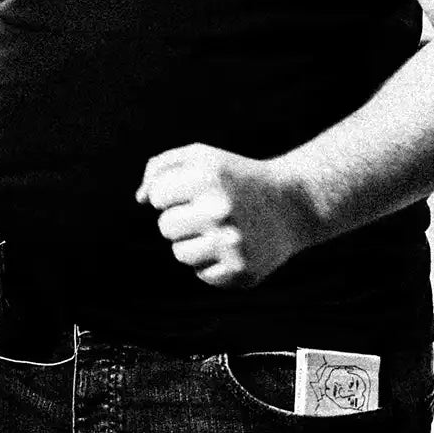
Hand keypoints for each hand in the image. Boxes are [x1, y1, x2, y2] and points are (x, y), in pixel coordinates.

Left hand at [136, 144, 316, 288]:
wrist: (293, 204)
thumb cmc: (236, 178)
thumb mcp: (201, 158)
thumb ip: (160, 168)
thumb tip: (140, 199)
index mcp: (208, 177)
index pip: (157, 196)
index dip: (173, 193)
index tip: (197, 190)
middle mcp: (220, 210)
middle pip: (165, 227)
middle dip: (182, 219)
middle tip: (212, 211)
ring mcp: (232, 245)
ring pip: (180, 254)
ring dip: (194, 242)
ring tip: (223, 229)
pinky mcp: (241, 272)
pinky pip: (201, 274)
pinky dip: (213, 262)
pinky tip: (235, 247)